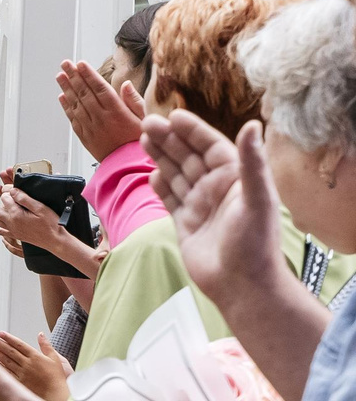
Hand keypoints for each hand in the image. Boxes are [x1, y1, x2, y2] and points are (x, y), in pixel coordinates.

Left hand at [0, 179, 72, 254]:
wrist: (55, 241)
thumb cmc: (51, 224)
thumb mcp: (40, 208)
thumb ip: (24, 199)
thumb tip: (12, 191)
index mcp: (16, 215)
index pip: (6, 198)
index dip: (9, 190)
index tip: (13, 186)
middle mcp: (10, 223)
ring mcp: (11, 229)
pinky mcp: (14, 234)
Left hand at [0, 329, 73, 400]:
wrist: (55, 394)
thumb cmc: (56, 377)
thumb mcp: (55, 358)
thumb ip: (46, 345)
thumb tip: (40, 335)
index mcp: (36, 356)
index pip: (19, 344)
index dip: (9, 338)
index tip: (1, 334)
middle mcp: (27, 364)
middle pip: (10, 351)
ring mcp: (22, 373)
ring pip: (6, 361)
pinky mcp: (19, 382)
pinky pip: (7, 373)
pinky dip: (0, 367)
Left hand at [58, 60, 147, 159]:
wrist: (129, 167)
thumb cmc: (139, 142)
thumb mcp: (145, 119)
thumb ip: (134, 101)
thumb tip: (125, 84)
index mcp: (116, 111)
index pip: (99, 88)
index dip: (88, 74)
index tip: (80, 63)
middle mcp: (101, 118)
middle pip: (84, 93)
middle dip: (73, 76)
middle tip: (65, 63)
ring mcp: (91, 127)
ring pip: (76, 104)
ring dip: (66, 89)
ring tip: (59, 75)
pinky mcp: (85, 137)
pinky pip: (73, 119)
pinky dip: (66, 107)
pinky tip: (62, 97)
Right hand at [148, 113, 287, 320]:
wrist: (241, 285)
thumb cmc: (255, 243)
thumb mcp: (258, 198)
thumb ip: (253, 162)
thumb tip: (252, 126)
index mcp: (235, 178)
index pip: (211, 146)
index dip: (193, 131)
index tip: (173, 116)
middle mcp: (217, 189)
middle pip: (189, 157)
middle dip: (169, 140)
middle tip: (147, 124)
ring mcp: (200, 206)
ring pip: (177, 174)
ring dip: (161, 157)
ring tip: (143, 140)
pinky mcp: (186, 224)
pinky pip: (170, 199)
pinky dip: (160, 186)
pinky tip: (152, 175)